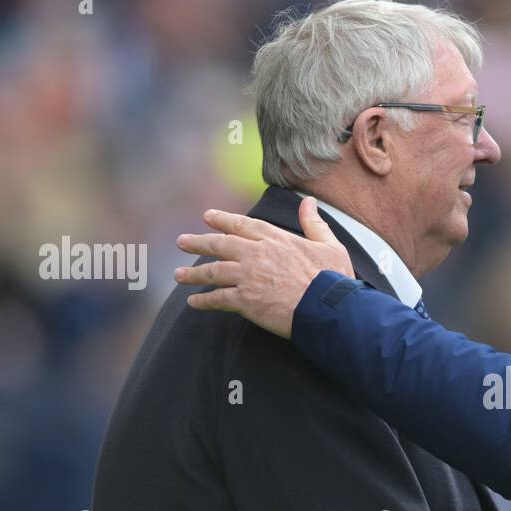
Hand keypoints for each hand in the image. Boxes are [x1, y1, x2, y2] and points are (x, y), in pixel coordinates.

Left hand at [174, 196, 353, 338]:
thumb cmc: (332, 279)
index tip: (207, 217)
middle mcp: (256, 254)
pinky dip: (203, 301)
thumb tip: (308, 201)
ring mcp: (247, 277)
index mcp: (275, 239)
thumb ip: (314, 223)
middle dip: (198, 243)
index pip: (242, 225)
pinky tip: (193, 303)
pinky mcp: (244, 301)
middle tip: (181, 241)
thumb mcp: (329, 245)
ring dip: (193, 274)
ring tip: (179, 276)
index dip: (223, 220)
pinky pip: (217, 299)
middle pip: (219, 245)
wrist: (325, 308)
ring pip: (212, 271)